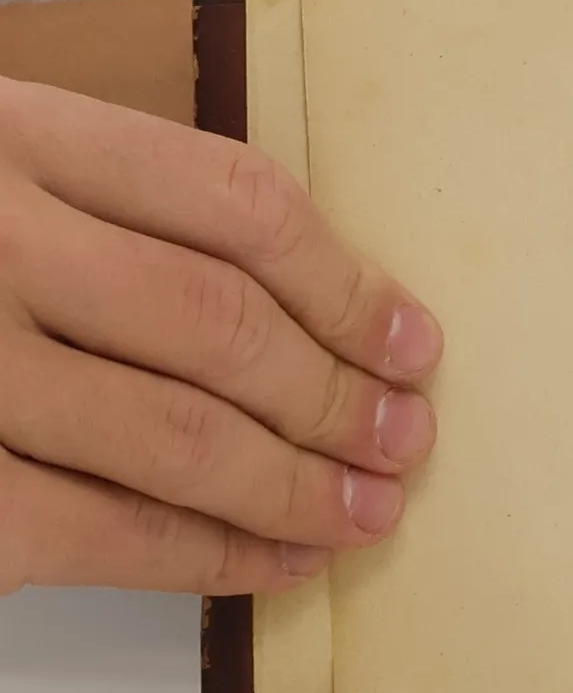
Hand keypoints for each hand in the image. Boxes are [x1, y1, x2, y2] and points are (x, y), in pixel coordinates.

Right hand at [0, 81, 441, 594]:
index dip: (349, 285)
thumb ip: (101, 203)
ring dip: (299, 487)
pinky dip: (210, 556)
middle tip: (406, 439)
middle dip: (339, 398)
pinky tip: (277, 561)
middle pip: (226, 326)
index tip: (413, 340)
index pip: (238, 205)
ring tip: (367, 511)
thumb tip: (304, 299)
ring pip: (180, 437)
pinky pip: (102, 532)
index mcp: (11, 132)